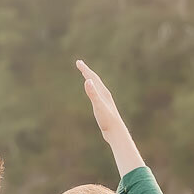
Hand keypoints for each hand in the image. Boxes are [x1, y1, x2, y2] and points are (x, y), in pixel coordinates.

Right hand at [76, 60, 145, 174]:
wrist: (116, 132)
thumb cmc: (107, 120)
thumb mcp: (98, 106)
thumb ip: (93, 93)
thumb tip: (87, 80)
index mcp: (103, 92)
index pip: (93, 77)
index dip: (85, 69)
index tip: (78, 62)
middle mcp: (105, 94)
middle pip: (95, 80)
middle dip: (87, 71)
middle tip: (79, 64)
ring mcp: (105, 101)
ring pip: (97, 87)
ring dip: (90, 79)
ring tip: (85, 75)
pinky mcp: (104, 107)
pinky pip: (97, 94)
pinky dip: (93, 90)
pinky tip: (93, 93)